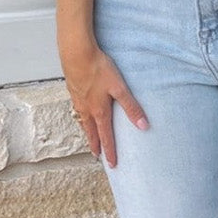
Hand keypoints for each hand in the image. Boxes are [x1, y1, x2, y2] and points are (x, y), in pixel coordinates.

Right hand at [59, 39, 147, 167]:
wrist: (76, 53)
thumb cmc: (98, 68)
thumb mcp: (119, 88)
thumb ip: (131, 107)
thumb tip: (144, 126)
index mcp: (99, 111)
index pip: (106, 136)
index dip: (110, 151)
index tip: (112, 164)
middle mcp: (86, 108)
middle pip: (91, 132)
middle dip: (95, 145)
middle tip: (96, 156)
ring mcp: (78, 99)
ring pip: (83, 121)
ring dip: (87, 132)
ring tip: (89, 137)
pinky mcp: (73, 89)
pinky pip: (77, 108)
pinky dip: (81, 116)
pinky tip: (82, 111)